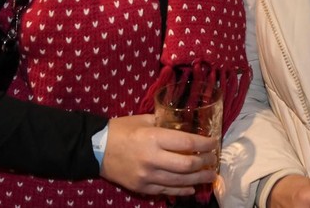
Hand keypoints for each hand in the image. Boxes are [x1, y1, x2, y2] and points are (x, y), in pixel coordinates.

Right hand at [99, 114, 218, 197]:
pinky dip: (182, 190)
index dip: (204, 143)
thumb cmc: (120, 130)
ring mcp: (147, 176)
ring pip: (180, 181)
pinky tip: (192, 188)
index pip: (186, 142)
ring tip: (210, 175)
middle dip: (205, 162)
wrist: (95, 150)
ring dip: (198, 179)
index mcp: (153, 138)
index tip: (214, 143)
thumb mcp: (143, 119)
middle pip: (187, 164)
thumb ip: (164, 122)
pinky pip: (167, 190)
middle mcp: (152, 159)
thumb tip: (183, 123)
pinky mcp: (142, 187)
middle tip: (214, 160)